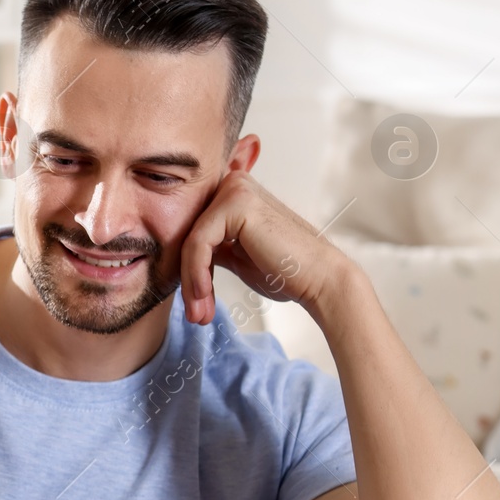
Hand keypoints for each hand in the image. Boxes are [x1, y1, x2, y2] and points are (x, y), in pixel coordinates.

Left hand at [178, 171, 352, 324]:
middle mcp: (233, 183)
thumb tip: (179, 257)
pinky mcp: (236, 203)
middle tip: (196, 316)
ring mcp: (235, 190)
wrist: (320, 278)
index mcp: (234, 193)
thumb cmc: (284, 270)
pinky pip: (198, 244)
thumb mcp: (237, 255)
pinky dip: (196, 275)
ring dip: (191, 285)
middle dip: (189, 281)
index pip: (194, 233)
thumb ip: (213, 248)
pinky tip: (204, 297)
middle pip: (189, 237)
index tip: (196, 306)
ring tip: (199, 314)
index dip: (190, 272)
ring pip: (190, 243)